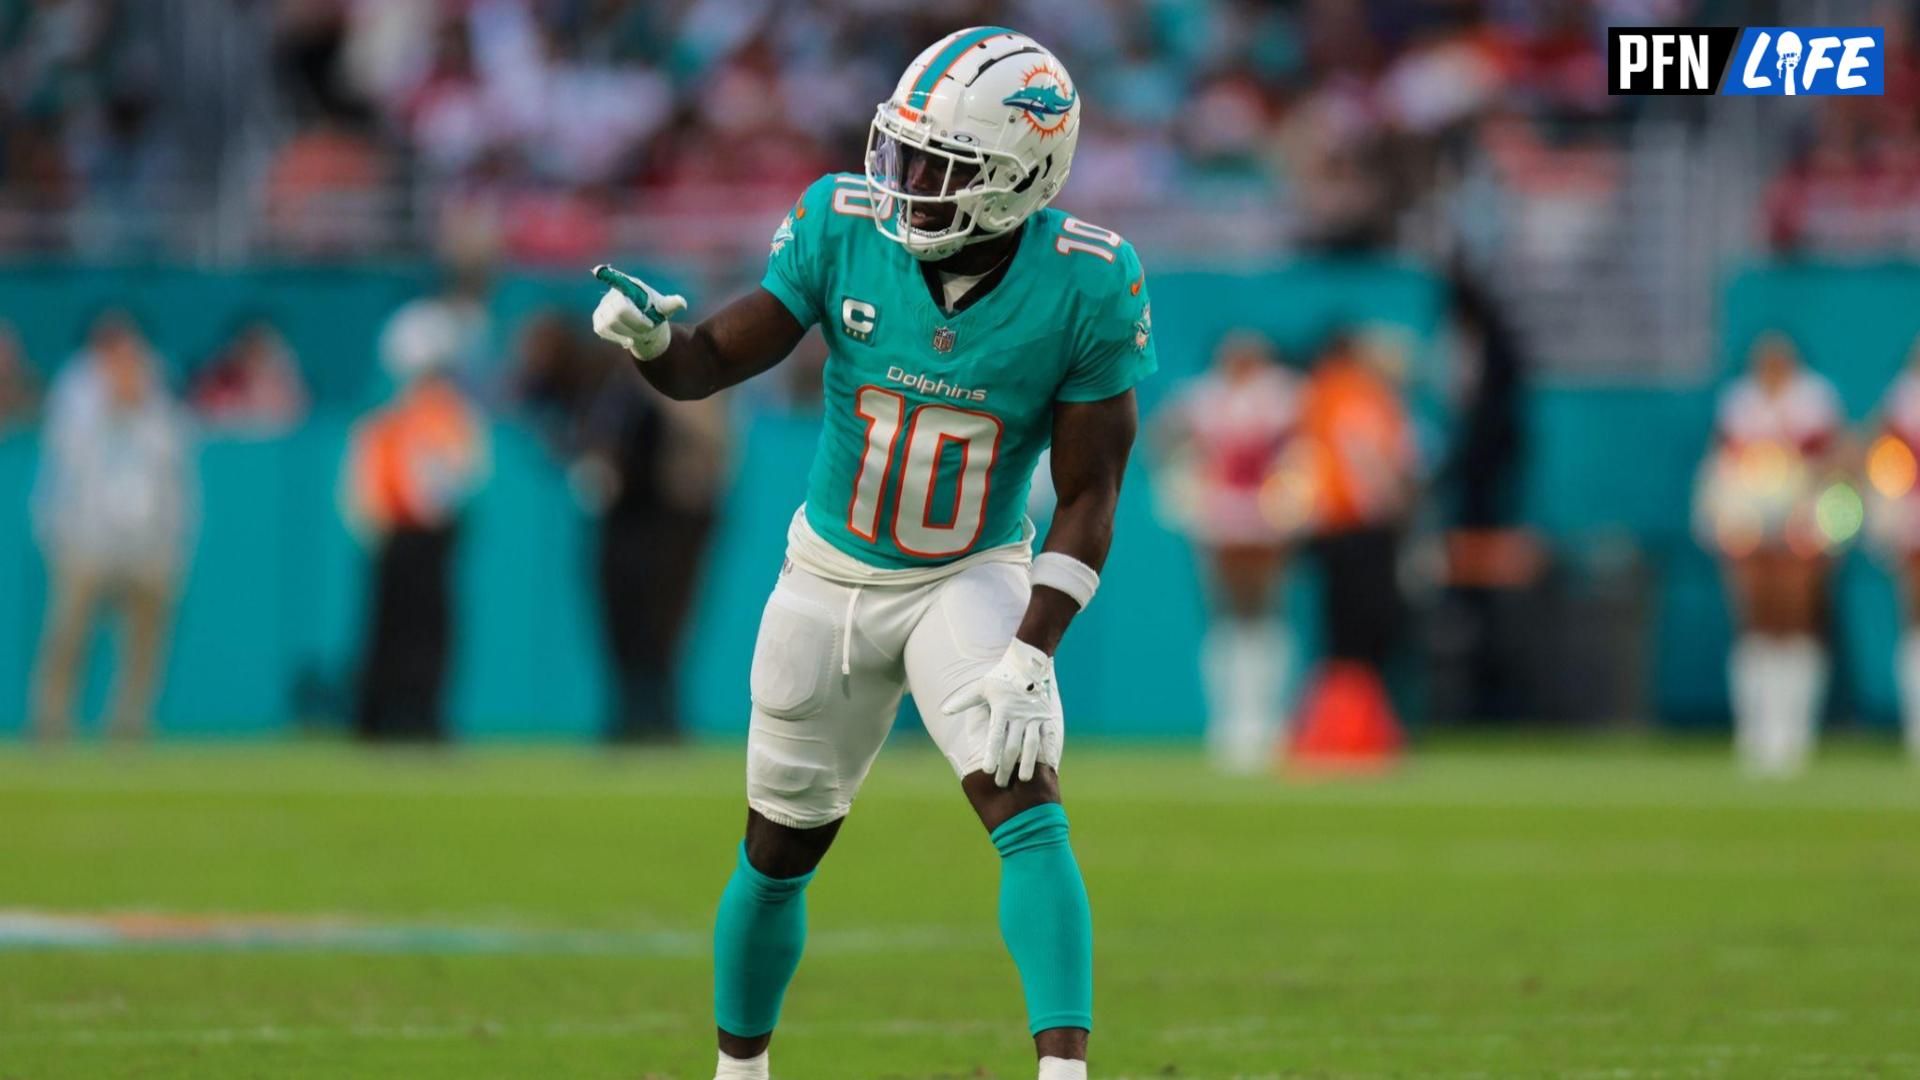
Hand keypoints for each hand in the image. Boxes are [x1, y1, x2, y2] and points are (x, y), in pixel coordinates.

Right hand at [591, 264, 687, 361]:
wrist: (645, 326)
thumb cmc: (654, 312)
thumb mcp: (665, 308)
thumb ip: (672, 304)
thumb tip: (682, 303)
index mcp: (629, 286)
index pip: (616, 279)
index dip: (606, 274)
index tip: (599, 271)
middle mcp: (612, 293)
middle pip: (620, 310)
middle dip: (636, 322)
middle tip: (649, 327)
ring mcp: (603, 307)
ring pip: (611, 323)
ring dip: (628, 332)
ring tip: (640, 334)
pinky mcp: (598, 320)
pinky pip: (603, 330)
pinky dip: (617, 338)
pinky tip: (628, 340)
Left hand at [944, 638, 1063, 786]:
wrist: (1029, 663)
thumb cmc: (1002, 676)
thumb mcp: (981, 687)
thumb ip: (963, 701)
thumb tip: (944, 711)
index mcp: (1002, 709)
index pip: (996, 736)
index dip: (991, 754)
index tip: (987, 771)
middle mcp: (1019, 715)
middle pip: (1012, 746)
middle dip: (1006, 766)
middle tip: (999, 784)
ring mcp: (1035, 717)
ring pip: (1032, 745)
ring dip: (1027, 763)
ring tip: (1023, 780)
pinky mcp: (1047, 716)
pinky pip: (1048, 736)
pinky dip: (1049, 751)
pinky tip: (1048, 766)